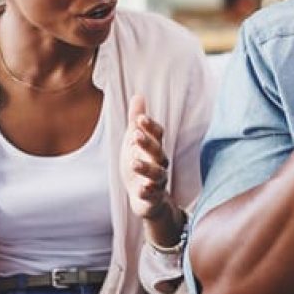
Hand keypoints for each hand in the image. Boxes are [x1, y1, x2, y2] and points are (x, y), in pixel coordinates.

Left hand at [120, 95, 171, 219]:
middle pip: (158, 152)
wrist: (146, 198)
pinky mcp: (153, 197)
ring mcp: (157, 181)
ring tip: (133, 162)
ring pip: (157, 174)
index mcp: (155, 148)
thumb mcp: (135, 141)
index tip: (139, 118)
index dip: (150, 126)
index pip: (158, 135)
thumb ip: (136, 120)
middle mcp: (159, 163)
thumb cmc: (141, 163)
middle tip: (134, 136)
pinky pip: (153, 194)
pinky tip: (141, 188)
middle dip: (147, 143)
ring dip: (146, 168)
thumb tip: (138, 95)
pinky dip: (147, 192)